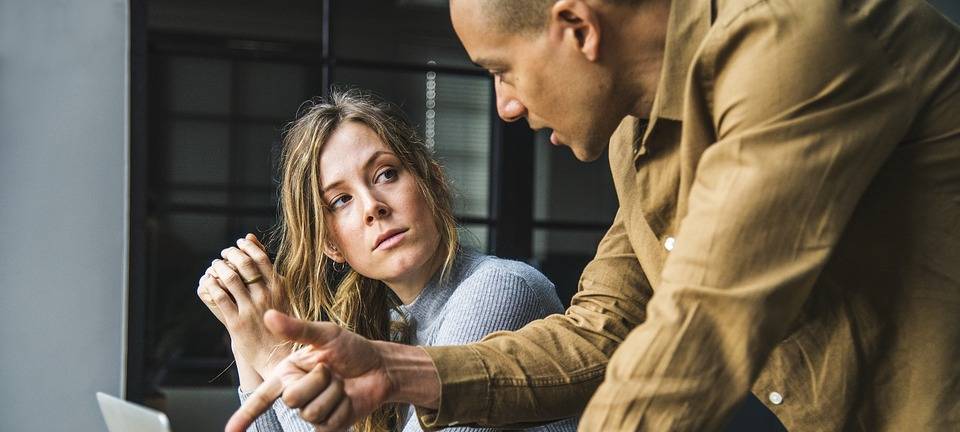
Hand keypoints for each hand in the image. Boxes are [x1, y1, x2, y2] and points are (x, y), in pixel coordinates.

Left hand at [196, 233, 290, 377]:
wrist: (277, 355)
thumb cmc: (279, 322)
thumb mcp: (280, 294)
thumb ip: (266, 269)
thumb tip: (251, 238)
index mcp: (279, 288)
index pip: (261, 258)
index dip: (247, 247)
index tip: (239, 243)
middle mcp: (266, 297)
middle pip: (244, 265)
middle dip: (231, 254)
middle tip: (224, 253)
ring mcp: (251, 310)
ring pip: (230, 279)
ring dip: (219, 268)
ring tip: (215, 265)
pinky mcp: (236, 323)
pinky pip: (220, 298)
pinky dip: (211, 285)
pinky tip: (208, 282)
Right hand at [226, 310, 395, 431]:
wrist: (380, 367)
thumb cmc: (352, 349)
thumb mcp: (326, 334)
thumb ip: (297, 329)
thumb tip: (268, 315)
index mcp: (288, 373)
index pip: (261, 397)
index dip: (245, 415)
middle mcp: (296, 393)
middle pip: (292, 399)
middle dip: (318, 381)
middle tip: (331, 370)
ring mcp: (312, 411)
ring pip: (312, 412)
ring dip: (334, 394)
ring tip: (341, 383)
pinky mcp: (329, 425)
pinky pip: (329, 424)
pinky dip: (343, 409)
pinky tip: (348, 399)